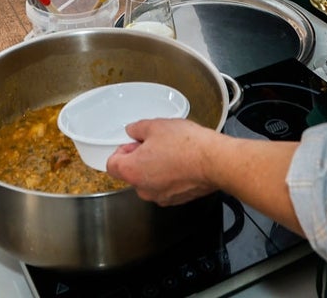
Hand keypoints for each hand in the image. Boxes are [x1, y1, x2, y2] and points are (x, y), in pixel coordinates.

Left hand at [106, 119, 220, 206]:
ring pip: (149, 180)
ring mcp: (160, 197)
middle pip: (131, 173)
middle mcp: (143, 189)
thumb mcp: (155, 125)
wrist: (214, 161)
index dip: (121, 150)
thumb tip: (133, 131)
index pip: (111, 164)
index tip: (132, 143)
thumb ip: (137, 128)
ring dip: (155, 168)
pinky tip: (181, 162)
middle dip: (139, 158)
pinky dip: (169, 176)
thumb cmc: (187, 145)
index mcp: (132, 171)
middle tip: (155, 143)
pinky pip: (165, 186)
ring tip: (171, 152)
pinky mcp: (176, 200)